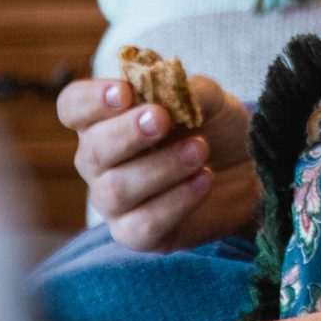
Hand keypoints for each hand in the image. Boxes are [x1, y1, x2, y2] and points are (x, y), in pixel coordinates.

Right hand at [57, 73, 260, 251]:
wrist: (246, 170)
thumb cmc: (214, 128)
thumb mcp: (208, 99)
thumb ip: (186, 89)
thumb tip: (169, 86)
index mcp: (104, 119)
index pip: (74, 106)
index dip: (91, 99)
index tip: (125, 92)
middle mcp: (99, 161)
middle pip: (91, 150)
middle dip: (126, 133)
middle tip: (162, 119)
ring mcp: (114, 202)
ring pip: (116, 189)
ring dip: (161, 166)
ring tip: (200, 150)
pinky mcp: (137, 234)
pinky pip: (143, 224)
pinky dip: (177, 199)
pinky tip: (203, 179)